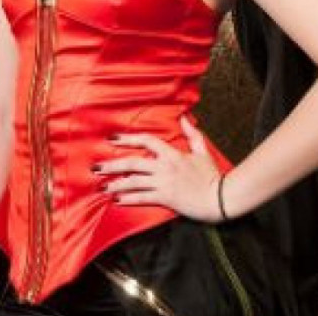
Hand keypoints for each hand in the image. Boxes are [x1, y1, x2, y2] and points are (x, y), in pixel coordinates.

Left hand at [96, 118, 224, 221]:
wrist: (221, 198)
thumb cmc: (213, 176)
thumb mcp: (202, 151)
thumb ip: (192, 134)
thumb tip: (184, 118)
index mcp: (172, 154)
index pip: (146, 141)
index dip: (128, 138)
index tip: (112, 139)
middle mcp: (164, 167)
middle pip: (132, 163)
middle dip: (112, 165)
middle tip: (96, 168)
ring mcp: (164, 183)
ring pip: (133, 182)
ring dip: (115, 184)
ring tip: (102, 187)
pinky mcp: (166, 198)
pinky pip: (142, 198)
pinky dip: (128, 199)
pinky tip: (117, 200)